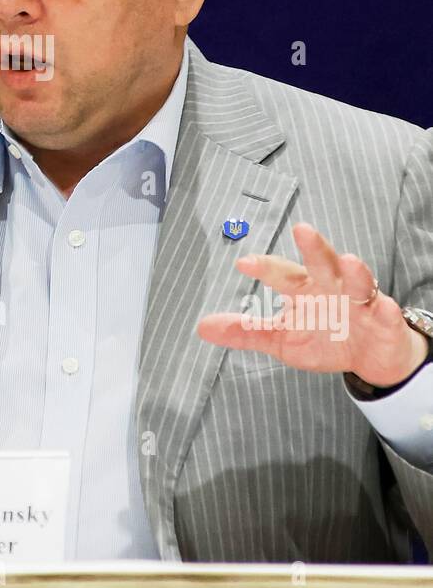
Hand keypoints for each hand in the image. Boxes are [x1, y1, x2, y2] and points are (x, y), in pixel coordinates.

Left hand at [197, 222, 427, 387]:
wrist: (369, 357)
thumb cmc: (325, 338)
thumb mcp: (281, 339)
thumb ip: (245, 331)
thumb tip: (202, 327)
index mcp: (304, 289)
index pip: (281, 274)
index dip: (264, 267)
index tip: (244, 263)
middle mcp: (331, 286)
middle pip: (322, 262)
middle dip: (314, 247)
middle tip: (303, 229)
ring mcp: (359, 302)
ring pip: (357, 282)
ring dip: (354, 271)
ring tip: (350, 260)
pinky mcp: (384, 320)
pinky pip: (385, 314)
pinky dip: (384, 310)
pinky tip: (383, 306)